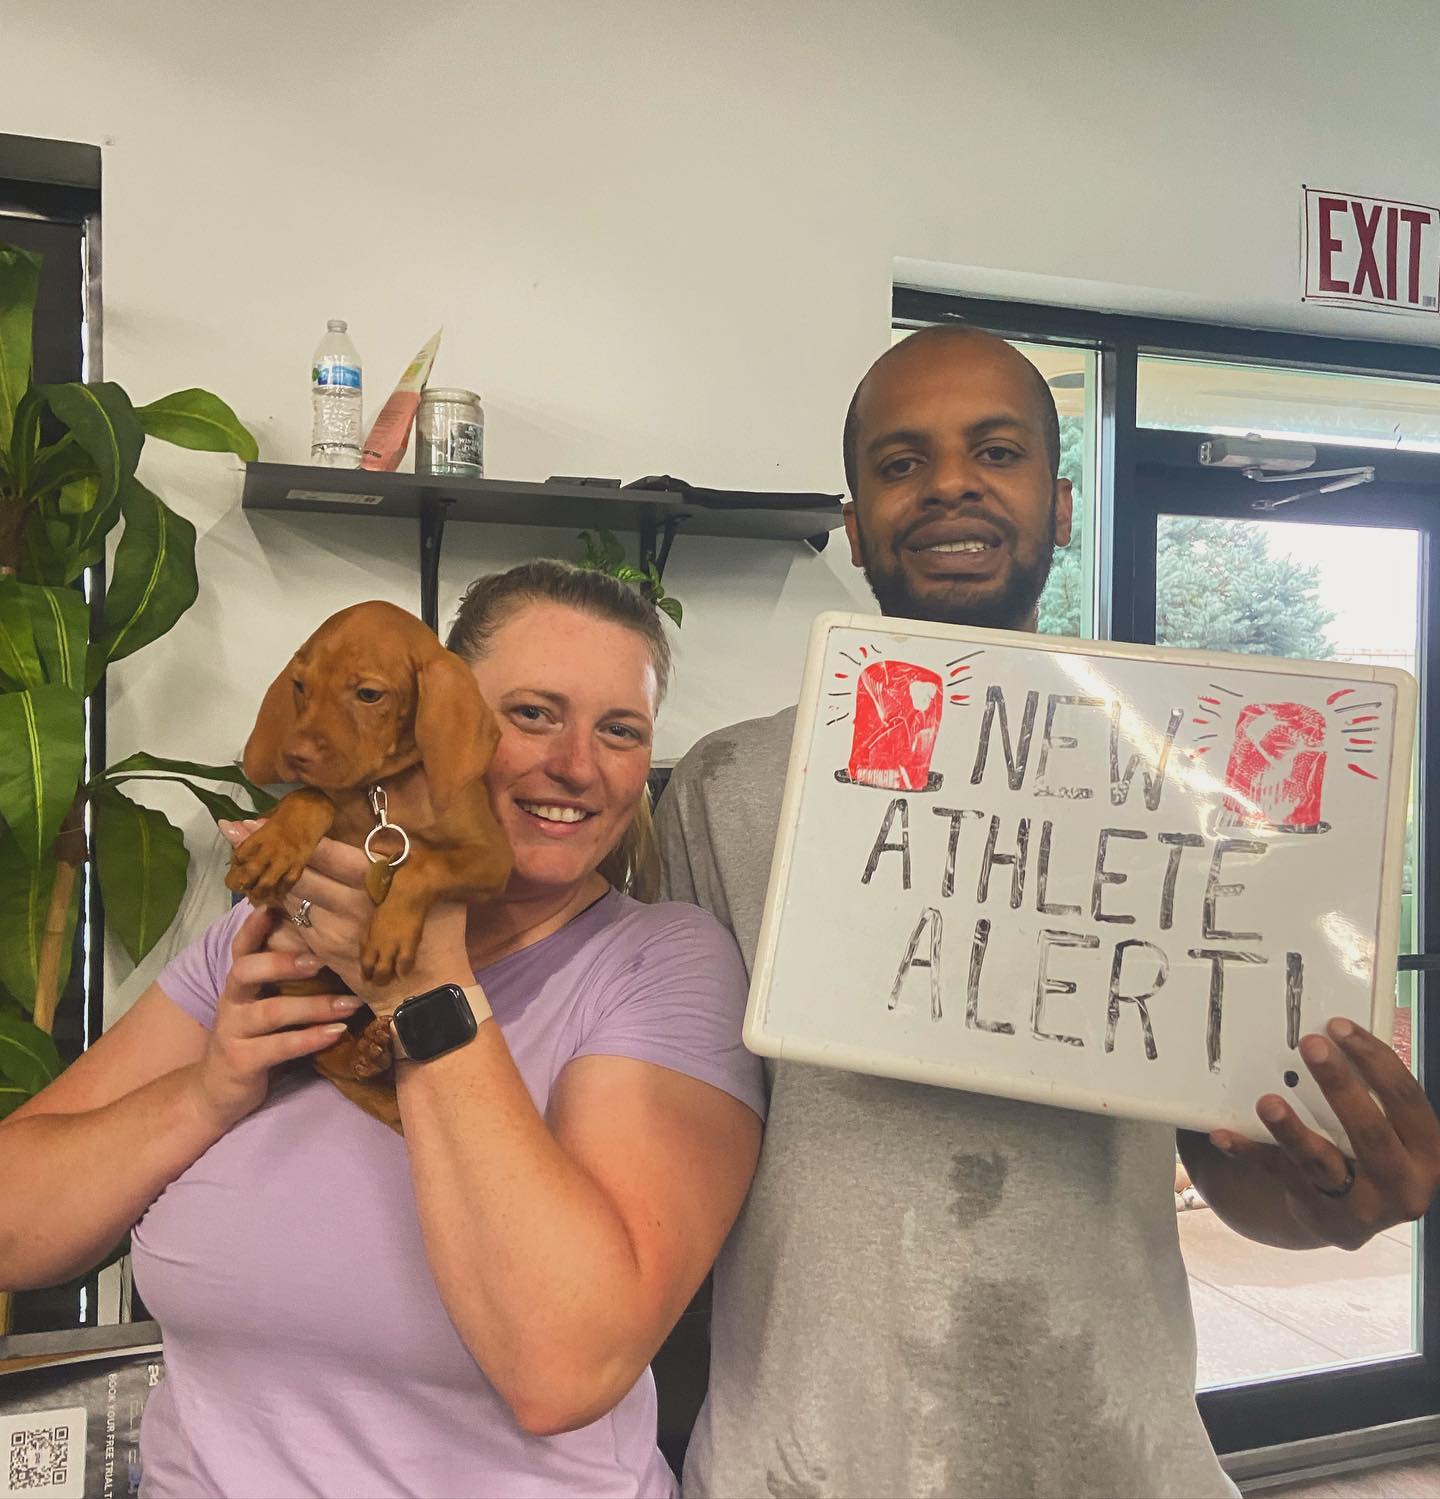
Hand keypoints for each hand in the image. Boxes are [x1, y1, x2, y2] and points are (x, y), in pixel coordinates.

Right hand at [190, 903, 359, 1132]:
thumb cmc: (255, 1039)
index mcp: (239, 983)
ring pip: (271, 1011)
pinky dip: (309, 1039)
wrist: (217, 1092)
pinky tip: (336, 1032)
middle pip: (246, 970)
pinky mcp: (241, 1062)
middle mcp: (231, 1001)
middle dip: (283, 961)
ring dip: (314, 1006)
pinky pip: (278, 1048)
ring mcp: (233, 1032)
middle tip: (322, 957)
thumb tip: (330, 944)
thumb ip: (285, 978)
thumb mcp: (264, 1004)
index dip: (254, 926)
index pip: (242, 947)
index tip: (274, 904)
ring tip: (350, 1003)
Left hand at [219, 821, 471, 1009]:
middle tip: (231, 829)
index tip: (261, 817)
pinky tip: (259, 892)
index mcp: (380, 881)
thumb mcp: (434, 891)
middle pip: (298, 871)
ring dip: (263, 877)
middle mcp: (351, 903)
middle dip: (264, 850)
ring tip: (237, 856)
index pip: (327, 852)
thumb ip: (407, 862)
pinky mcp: (324, 950)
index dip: (293, 835)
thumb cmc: (438, 935)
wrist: (427, 991)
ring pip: (291, 896)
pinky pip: (294, 922)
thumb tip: (387, 830)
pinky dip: (277, 906)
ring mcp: (333, 929)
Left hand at [1210, 1018, 1439, 1249]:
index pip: (1406, 1098)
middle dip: (1339, 1085)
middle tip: (1310, 1046)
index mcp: (1426, 1151)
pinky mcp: (1318, 1212)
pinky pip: (1279, 1175)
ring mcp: (1360, 1204)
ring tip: (1267, 1102)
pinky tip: (1224, 1135)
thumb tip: (1334, 1036)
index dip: (1374, 1059)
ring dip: (1292, 1131)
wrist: (1351, 1221)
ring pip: (1322, 1162)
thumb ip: (1374, 1096)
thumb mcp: (1392, 1132)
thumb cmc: (1370, 1155)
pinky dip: (1249, 1153)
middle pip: (1369, 1130)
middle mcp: (1402, 1183)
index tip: (1339, 1027)